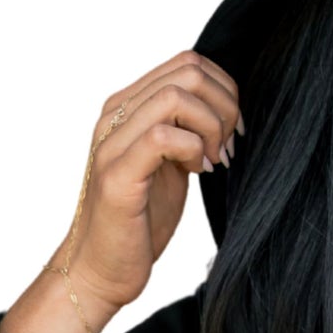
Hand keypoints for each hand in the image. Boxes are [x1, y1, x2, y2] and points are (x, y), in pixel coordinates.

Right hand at [0, 50, 240, 332]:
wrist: (100, 270)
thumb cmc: (139, 221)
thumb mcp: (170, 164)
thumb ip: (186, 130)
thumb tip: (229, 111)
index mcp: (127, 107)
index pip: (187, 62)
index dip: (224, 90)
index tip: (233, 132)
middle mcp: (114, 116)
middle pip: (187, 71)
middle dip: (225, 107)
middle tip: (227, 148)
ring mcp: (112, 142)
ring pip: (177, 97)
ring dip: (211, 128)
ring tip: (214, 162)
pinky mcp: (116, 175)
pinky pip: (162, 136)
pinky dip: (194, 150)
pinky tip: (199, 173)